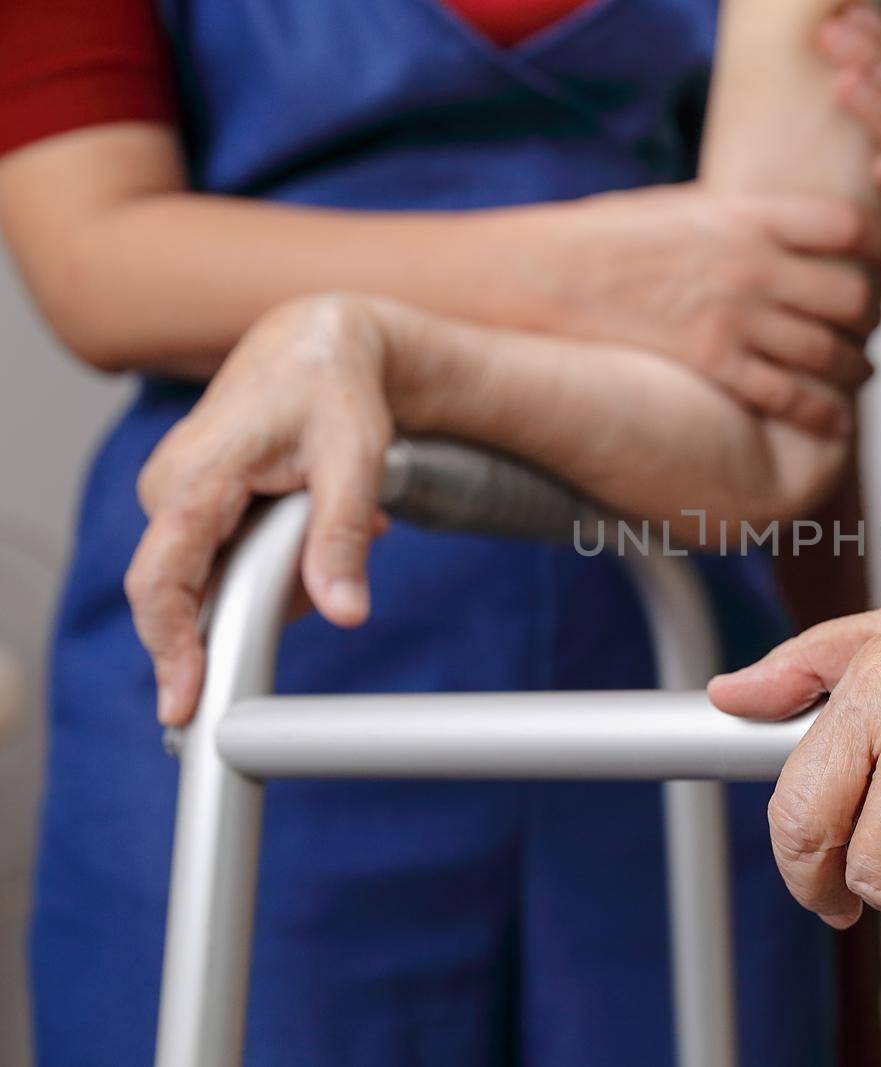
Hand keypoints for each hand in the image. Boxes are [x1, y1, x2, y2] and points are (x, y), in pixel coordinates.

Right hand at [126, 296, 397, 726]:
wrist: (320, 343)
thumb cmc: (333, 388)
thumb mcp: (354, 459)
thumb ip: (341, 538)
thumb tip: (346, 612)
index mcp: (195, 477)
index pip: (162, 581)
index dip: (170, 649)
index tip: (185, 704)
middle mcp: (169, 489)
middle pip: (189, 590)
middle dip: (260, 605)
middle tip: (324, 589)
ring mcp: (177, 496)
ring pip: (216, 576)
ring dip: (282, 572)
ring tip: (338, 517)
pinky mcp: (195, 502)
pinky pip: (224, 556)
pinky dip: (276, 555)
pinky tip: (316, 519)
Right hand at [540, 184, 880, 437]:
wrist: (543, 278)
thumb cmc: (605, 240)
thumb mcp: (684, 210)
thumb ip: (740, 223)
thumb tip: (780, 234)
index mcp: (749, 216)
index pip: (850, 229)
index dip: (880, 252)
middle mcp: (753, 265)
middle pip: (853, 295)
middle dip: (869, 317)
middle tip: (868, 327)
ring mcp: (735, 317)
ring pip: (831, 352)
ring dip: (854, 367)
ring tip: (858, 373)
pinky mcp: (713, 364)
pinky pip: (791, 396)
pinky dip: (823, 412)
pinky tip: (835, 420)